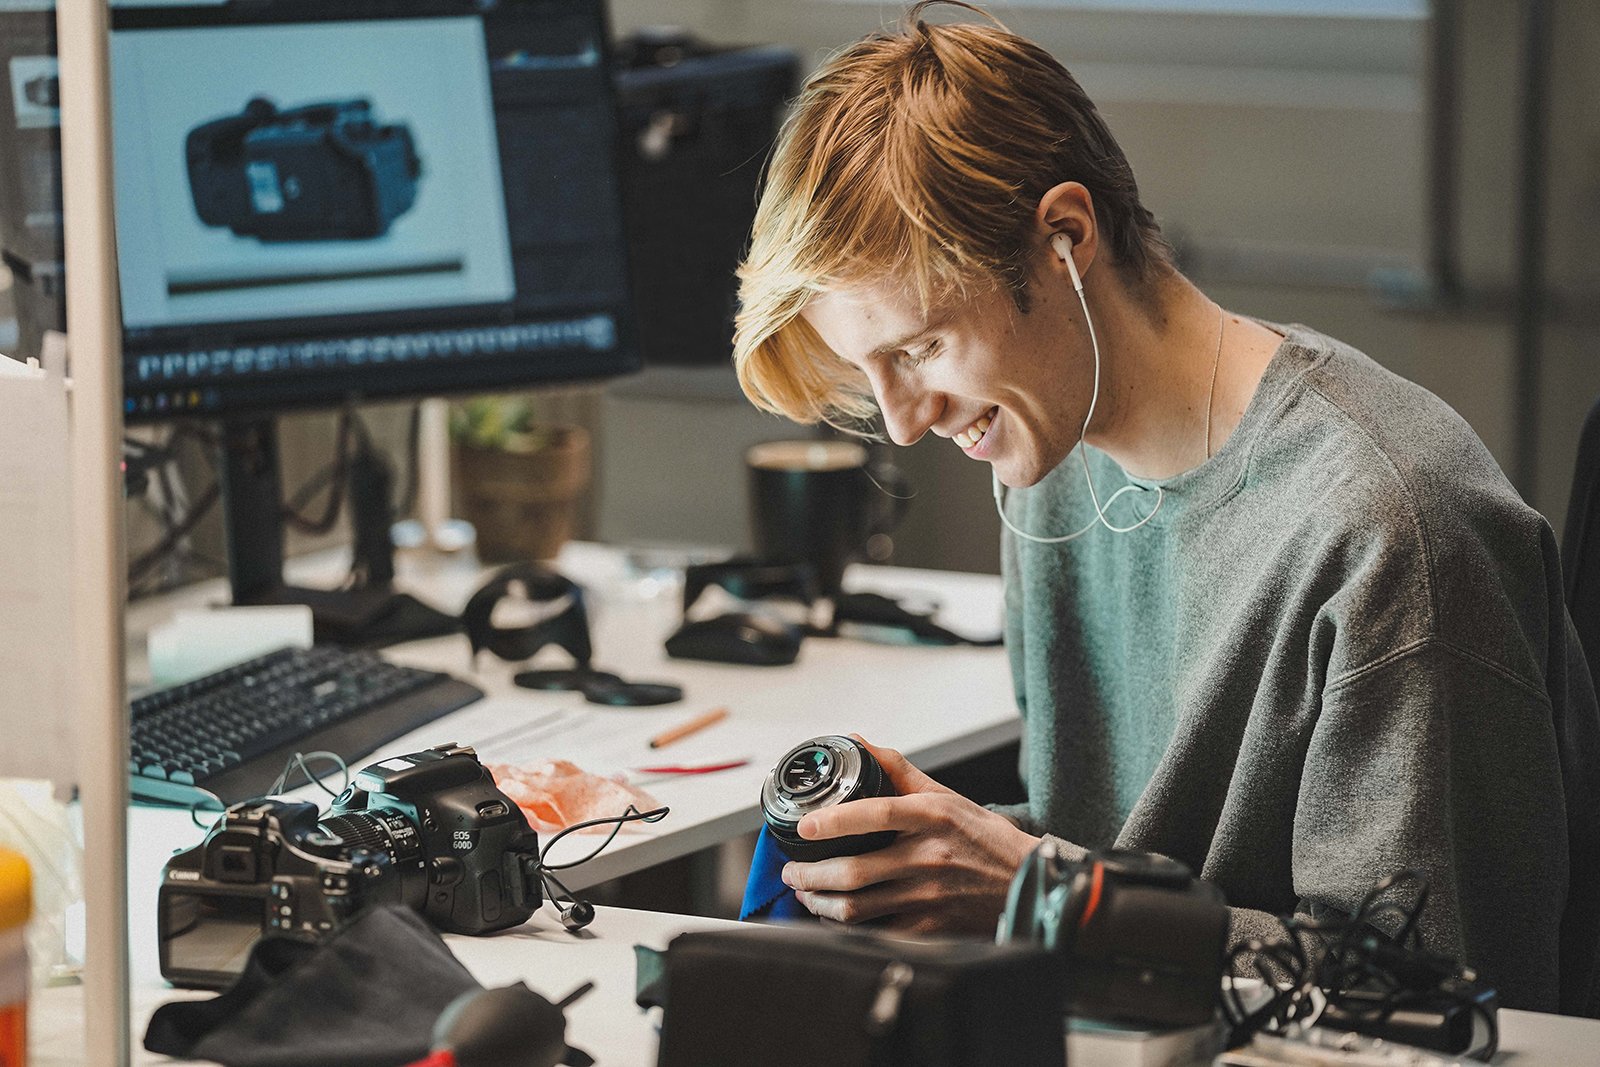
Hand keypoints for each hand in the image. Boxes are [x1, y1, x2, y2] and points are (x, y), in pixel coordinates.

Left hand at [782, 736, 1037, 934]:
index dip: (834, 821)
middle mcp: (928, 856)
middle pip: (854, 872)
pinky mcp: (932, 927)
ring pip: (858, 908)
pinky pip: (877, 932)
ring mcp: (929, 896)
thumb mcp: (944, 795)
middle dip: (810, 875)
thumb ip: (897, 769)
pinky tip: (836, 919)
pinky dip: (849, 928)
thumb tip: (856, 742)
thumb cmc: (982, 838)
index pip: (875, 814)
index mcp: (931, 816)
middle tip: (792, 872)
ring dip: (821, 903)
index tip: (805, 826)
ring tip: (806, 894)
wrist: (1026, 882)